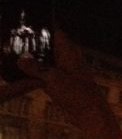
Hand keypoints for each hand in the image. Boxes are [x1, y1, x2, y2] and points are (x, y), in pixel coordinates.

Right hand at [0, 30, 121, 138]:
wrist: (89, 113)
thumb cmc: (75, 92)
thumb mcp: (52, 77)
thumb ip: (36, 68)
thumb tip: (20, 59)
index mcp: (69, 52)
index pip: (57, 34)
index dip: (45, 29)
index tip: (29, 26)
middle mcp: (68, 59)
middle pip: (51, 47)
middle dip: (36, 45)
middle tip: (16, 42)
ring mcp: (65, 72)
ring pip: (48, 62)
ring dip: (36, 60)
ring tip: (16, 56)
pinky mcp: (62, 85)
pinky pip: (47, 75)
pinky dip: (37, 74)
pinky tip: (23, 74)